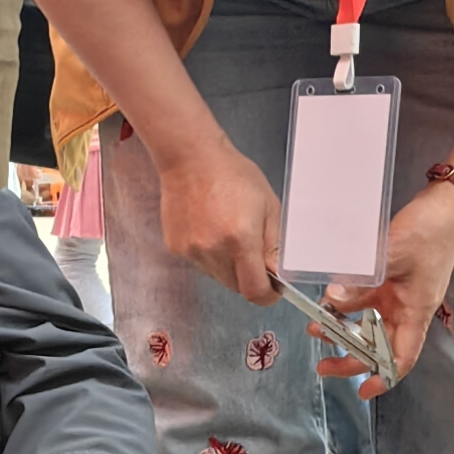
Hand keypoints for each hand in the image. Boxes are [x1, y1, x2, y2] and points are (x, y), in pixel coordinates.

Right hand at [155, 132, 282, 300]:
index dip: (267, 295)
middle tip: (252, 252)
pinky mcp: (177, 247)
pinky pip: (200, 264)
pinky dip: (209, 255)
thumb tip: (277, 274)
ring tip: (227, 232)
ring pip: (218, 277)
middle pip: (236, 287)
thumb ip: (274, 245)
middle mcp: (213, 250)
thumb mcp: (268, 205)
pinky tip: (210, 228)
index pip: (254, 291)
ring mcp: (192, 251)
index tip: (273, 289)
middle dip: (249, 278)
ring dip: (228, 266)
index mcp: (240, 240)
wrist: (190, 158)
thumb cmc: (231, 174)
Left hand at [325, 174, 453, 383]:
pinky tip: (327, 302)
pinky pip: (364, 301)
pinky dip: (346, 306)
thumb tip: (332, 300)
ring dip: (342, 330)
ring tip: (315, 328)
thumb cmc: (430, 232)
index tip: (362, 391)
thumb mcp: (392, 255)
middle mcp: (406, 308)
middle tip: (321, 363)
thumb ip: (362, 280)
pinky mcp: (390, 279)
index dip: (383, 378)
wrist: (446, 205)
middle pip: (378, 347)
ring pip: (367, 324)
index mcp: (415, 312)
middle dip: (350, 359)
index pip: (401, 358)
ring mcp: (397, 294)